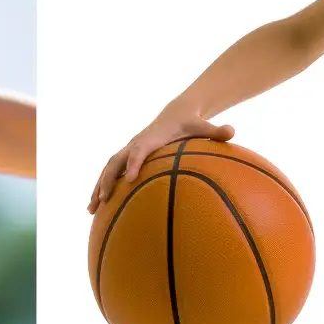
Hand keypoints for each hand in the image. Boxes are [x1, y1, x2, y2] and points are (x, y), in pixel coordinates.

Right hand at [88, 108, 235, 212]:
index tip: (129, 180)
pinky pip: (111, 173)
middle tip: (103, 199)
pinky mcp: (128, 157)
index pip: (140, 149)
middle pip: (116, 159)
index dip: (134, 162)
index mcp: (153, 137)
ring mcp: (130, 149)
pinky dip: (102, 188)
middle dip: (108, 179)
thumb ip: (216, 131)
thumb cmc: (191, 123)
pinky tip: (96, 210)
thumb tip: (233, 131)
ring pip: (109, 168)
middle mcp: (137, 142)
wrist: (175, 112)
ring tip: (90, 209)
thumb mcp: (204, 126)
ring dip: (98, 187)